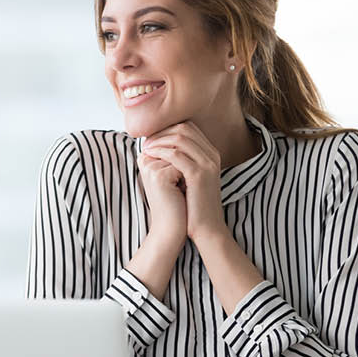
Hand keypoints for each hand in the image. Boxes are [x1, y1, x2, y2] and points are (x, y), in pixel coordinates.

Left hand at [141, 121, 225, 241]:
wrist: (207, 229)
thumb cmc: (194, 206)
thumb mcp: (189, 179)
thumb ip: (181, 162)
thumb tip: (159, 147)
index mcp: (211, 154)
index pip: (188, 128)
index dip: (167, 129)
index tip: (151, 137)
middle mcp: (212, 155)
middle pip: (184, 128)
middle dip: (162, 131)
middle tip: (146, 140)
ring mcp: (208, 164)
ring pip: (180, 138)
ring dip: (159, 140)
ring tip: (146, 148)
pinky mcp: (199, 174)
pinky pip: (176, 154)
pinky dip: (160, 152)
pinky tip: (150, 156)